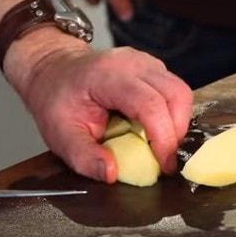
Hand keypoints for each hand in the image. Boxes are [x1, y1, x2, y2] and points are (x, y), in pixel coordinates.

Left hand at [4, 29, 192, 182]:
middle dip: (177, 131)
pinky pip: (175, 91)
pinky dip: (173, 114)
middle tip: (165, 158)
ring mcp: (146, 62)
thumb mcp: (59, 135)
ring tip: (161, 144)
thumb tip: (112, 174)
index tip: (164, 165)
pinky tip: (156, 128)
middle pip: (176, 94)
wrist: (54, 69)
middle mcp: (133, 63)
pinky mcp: (153, 68)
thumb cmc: (56, 100)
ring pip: (181, 92)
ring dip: (178, 123)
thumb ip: (84, 157)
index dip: (163, 137)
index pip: (150, 104)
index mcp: (108, 76)